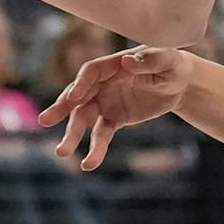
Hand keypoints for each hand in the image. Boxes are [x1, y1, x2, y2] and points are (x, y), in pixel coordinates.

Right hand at [40, 45, 188, 170]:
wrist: (179, 83)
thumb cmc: (172, 65)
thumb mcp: (168, 59)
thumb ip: (150, 60)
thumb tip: (127, 62)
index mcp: (113, 65)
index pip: (91, 72)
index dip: (81, 84)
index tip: (73, 97)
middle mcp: (103, 83)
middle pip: (78, 96)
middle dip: (62, 108)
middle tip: (44, 121)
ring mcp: (106, 102)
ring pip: (83, 118)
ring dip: (72, 135)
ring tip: (61, 153)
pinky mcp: (114, 119)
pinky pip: (101, 135)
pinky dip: (95, 149)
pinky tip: (89, 164)